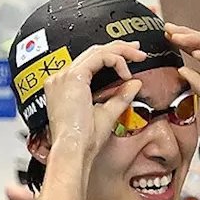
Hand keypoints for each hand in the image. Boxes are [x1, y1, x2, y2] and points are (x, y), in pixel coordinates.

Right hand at [43, 41, 145, 161]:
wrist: (73, 151)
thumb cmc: (83, 142)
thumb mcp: (107, 114)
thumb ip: (120, 97)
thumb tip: (135, 83)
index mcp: (65, 87)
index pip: (89, 62)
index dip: (112, 55)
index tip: (129, 59)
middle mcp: (61, 78)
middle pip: (93, 52)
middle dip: (119, 48)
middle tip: (138, 51)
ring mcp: (64, 76)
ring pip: (96, 51)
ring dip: (121, 51)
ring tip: (138, 56)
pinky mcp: (73, 77)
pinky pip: (99, 58)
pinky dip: (116, 60)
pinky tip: (126, 73)